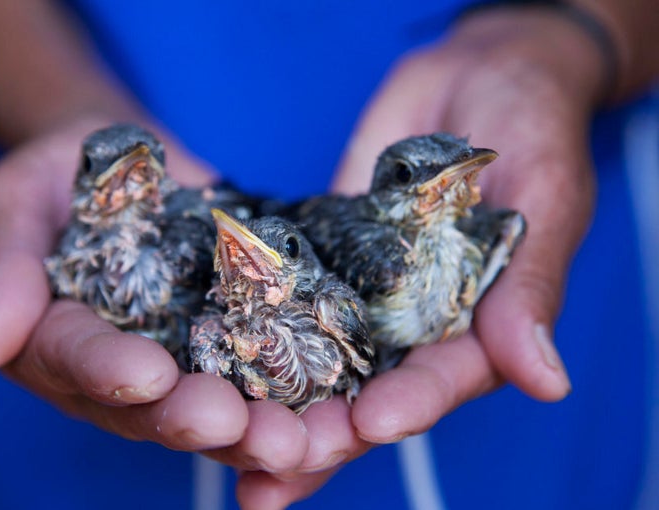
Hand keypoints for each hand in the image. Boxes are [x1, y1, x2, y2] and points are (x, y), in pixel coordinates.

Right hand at [0, 115, 312, 470]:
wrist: (131, 165)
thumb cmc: (61, 176)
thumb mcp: (15, 202)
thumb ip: (2, 269)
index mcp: (56, 342)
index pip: (76, 361)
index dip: (109, 372)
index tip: (147, 376)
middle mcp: (119, 370)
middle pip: (154, 408)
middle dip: (200, 420)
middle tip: (250, 432)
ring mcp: (180, 361)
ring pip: (216, 408)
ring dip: (260, 429)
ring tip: (305, 443)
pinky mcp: (232, 341)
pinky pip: (263, 375)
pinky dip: (298, 397)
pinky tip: (337, 414)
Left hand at [235, 7, 602, 507]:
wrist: (477, 76)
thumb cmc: (530, 126)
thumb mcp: (545, 198)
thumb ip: (530, 286)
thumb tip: (547, 380)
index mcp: (474, 327)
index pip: (441, 381)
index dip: (408, 406)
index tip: (369, 423)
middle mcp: (413, 325)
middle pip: (367, 395)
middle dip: (323, 433)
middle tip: (270, 465)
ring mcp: (362, 295)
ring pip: (316, 363)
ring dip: (274, 406)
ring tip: (222, 439)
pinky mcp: (320, 260)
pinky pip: (282, 299)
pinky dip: (249, 328)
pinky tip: (206, 355)